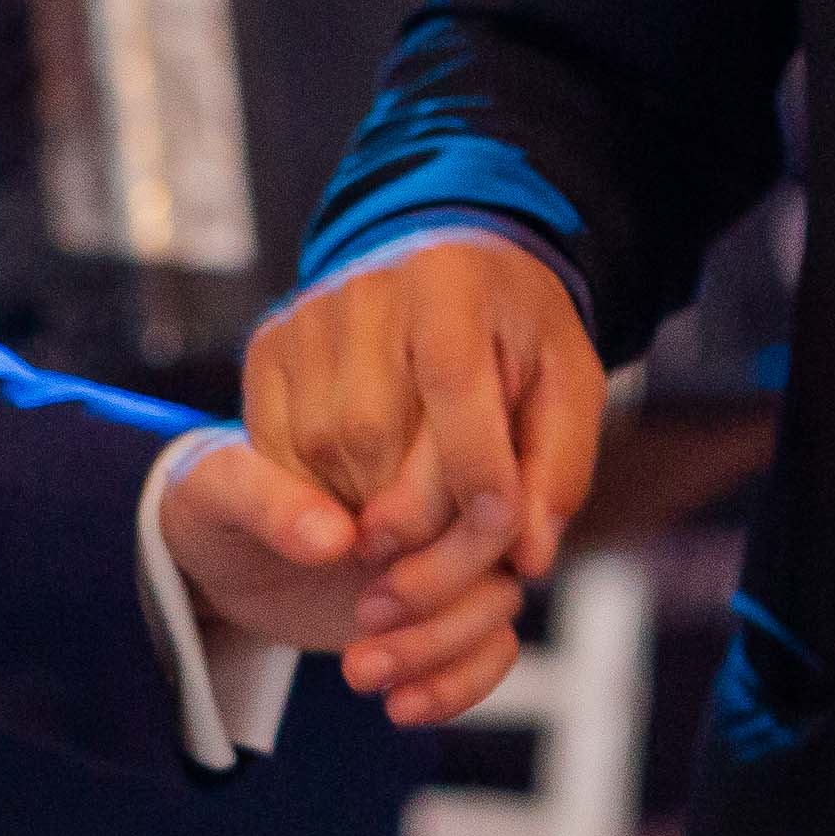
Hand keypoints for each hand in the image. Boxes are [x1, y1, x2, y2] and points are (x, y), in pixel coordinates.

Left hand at [156, 430, 534, 721]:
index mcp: (394, 430)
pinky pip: (495, 648)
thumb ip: (269, 501)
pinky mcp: (449, 607)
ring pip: (497, 597)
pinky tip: (401, 707)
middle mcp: (436, 487)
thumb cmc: (214, 505)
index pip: (456, 464)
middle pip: (493, 537)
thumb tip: (334, 536)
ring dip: (440, 647)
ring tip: (359, 672)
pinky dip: (461, 684)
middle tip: (364, 619)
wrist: (213, 560)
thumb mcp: (217, 494)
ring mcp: (450, 550)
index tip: (364, 552)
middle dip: (437, 592)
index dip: (426, 516)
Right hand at [243, 230, 610, 596]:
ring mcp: (305, 318)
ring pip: (322, 450)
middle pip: (373, 431)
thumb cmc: (512, 343)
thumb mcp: (567, 390)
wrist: (442, 284)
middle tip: (450, 546)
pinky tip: (366, 495)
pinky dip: (318, 496)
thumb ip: (558, 470)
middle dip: (416, 513)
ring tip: (414, 516)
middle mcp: (365, 288)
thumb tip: (527, 558)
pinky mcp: (267, 349)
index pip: (451, 381)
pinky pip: (276, 450)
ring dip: (366, 510)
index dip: (474, 468)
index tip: (497, 527)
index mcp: (450, 278)